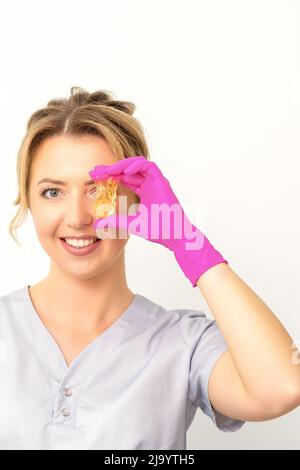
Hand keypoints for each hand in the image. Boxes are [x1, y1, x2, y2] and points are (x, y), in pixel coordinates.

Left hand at [88, 156, 227, 286]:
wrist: (174, 236)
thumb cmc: (159, 231)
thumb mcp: (131, 224)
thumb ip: (116, 221)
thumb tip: (98, 224)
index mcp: (143, 192)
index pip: (124, 179)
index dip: (109, 176)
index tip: (94, 176)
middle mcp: (149, 184)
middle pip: (128, 170)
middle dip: (111, 169)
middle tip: (95, 171)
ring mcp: (156, 182)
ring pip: (138, 165)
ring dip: (122, 165)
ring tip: (108, 170)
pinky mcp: (162, 181)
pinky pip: (149, 167)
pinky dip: (137, 166)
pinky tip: (123, 172)